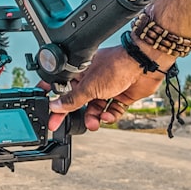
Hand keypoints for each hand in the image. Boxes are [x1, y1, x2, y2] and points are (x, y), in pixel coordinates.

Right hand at [45, 45, 164, 131]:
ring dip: (93, 117)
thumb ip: (72, 99)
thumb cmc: (116, 65)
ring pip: (94, 108)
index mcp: (80, 72)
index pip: (62, 86)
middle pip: (77, 100)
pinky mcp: (120, 96)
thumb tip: (55, 106)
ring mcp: (107, 88)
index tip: (46, 108)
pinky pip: (110, 111)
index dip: (53, 97)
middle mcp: (92, 80)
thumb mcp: (89, 86)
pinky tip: (108, 116)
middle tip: (60, 124)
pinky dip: (109, 116)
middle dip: (71, 113)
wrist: (143, 65)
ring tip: (93, 124)